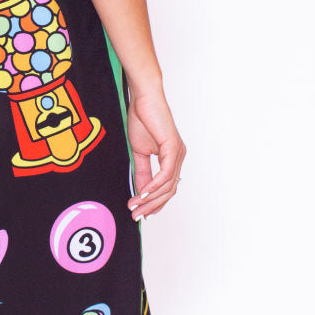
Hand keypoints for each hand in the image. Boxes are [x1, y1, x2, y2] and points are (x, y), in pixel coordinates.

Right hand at [125, 86, 185, 218]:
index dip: (155, 203)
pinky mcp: (173, 148)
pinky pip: (165, 174)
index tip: (141, 213)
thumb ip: (141, 172)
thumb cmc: (142, 120)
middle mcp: (179, 157)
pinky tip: (142, 193)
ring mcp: (178, 153)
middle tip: (136, 215)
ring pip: (168, 185)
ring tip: (135, 206)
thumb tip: (140, 192)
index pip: (167, 188)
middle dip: (152, 206)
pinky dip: (153, 186)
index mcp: (172, 158)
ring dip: (150, 199)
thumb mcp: (138, 152)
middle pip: (169, 191)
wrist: (143, 99)